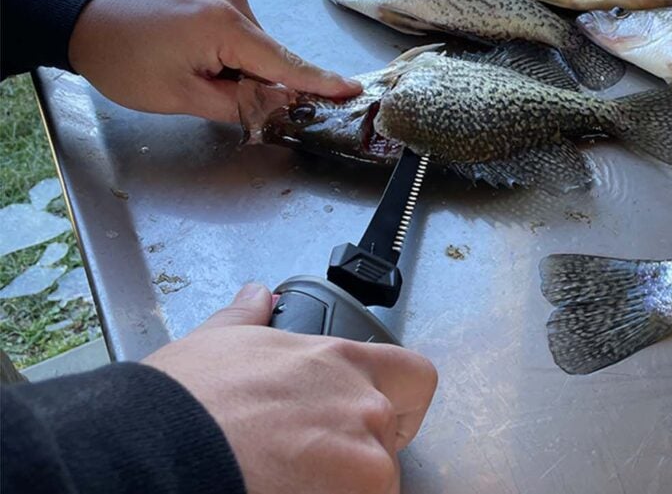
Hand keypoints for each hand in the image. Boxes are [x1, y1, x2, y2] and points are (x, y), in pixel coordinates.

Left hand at [68, 0, 361, 122]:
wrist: (79, 18)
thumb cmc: (122, 60)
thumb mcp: (181, 96)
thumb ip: (240, 103)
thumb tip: (281, 105)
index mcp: (225, 25)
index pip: (284, 62)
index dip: (319, 82)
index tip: (354, 91)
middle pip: (268, 56)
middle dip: (256, 83)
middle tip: (212, 96)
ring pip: (253, 46)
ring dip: (238, 68)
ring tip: (191, 73)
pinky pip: (238, 31)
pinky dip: (228, 52)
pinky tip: (194, 57)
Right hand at [143, 285, 436, 493]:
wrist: (157, 457)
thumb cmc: (183, 406)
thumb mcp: (217, 343)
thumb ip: (250, 318)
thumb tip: (257, 297)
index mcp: (340, 360)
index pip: (413, 376)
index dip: (399, 401)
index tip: (375, 418)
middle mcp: (364, 405)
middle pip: (389, 437)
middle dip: (356, 451)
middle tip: (306, 460)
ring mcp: (365, 459)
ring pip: (375, 480)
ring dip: (342, 484)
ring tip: (288, 481)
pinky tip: (286, 493)